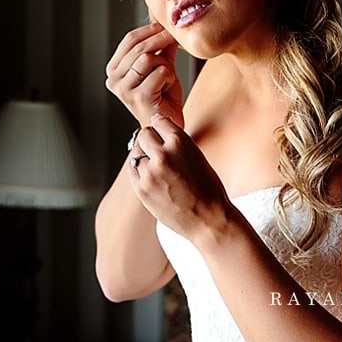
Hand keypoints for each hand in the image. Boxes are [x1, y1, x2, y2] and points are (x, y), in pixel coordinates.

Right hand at [105, 23, 183, 127]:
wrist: (166, 125)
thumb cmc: (162, 97)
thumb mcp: (161, 67)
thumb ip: (161, 49)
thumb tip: (167, 27)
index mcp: (114, 70)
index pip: (129, 40)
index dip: (149, 30)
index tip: (165, 27)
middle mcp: (114, 79)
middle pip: (139, 47)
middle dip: (161, 39)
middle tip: (175, 38)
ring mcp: (124, 90)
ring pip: (148, 58)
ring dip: (165, 64)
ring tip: (168, 76)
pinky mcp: (138, 97)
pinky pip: (159, 72)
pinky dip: (169, 76)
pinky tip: (168, 87)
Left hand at [127, 115, 229, 240]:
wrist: (209, 219)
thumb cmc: (208, 189)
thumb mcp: (197, 156)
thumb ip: (177, 144)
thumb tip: (159, 135)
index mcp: (180, 142)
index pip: (159, 121)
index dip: (159, 127)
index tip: (159, 131)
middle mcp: (163, 154)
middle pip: (144, 134)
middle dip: (149, 140)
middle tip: (155, 149)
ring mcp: (150, 173)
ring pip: (136, 153)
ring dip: (143, 156)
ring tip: (155, 166)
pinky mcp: (142, 189)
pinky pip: (132, 171)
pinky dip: (138, 171)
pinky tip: (148, 175)